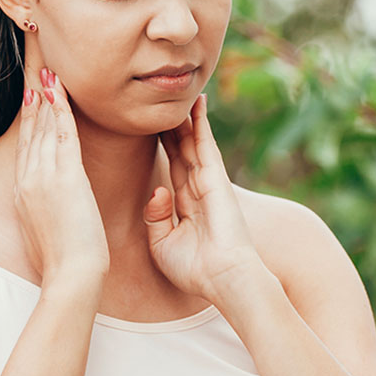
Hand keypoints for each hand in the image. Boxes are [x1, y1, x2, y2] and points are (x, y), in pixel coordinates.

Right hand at [15, 70, 109, 291]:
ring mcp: (43, 177)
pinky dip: (60, 109)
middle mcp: (27, 180)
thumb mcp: (44, 230)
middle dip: (33, 100)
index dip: (28, 121)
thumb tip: (52, 203)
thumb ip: (44, 209)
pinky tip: (59, 91)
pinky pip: (61, 134)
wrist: (70, 278)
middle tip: (36, 74)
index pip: (25, 148)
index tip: (31, 98)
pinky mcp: (64, 177)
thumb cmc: (63, 261)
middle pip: (29, 132)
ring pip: (43, 128)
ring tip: (48, 71)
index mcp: (23, 193)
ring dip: (46, 97)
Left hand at [143, 94, 263, 303]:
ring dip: (185, 118)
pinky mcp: (217, 178)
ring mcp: (209, 182)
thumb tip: (156, 191)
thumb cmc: (196, 271)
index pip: (172, 168)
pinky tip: (198, 102)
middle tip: (159, 103)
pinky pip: (206, 144)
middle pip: (181, 149)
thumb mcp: (162, 245)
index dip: (162, 147)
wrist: (225, 280)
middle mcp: (198, 190)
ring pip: (192, 142)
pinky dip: (201, 122)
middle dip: (171, 127)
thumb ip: (155, 218)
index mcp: (186, 206)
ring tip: (178, 95)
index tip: (150, 127)